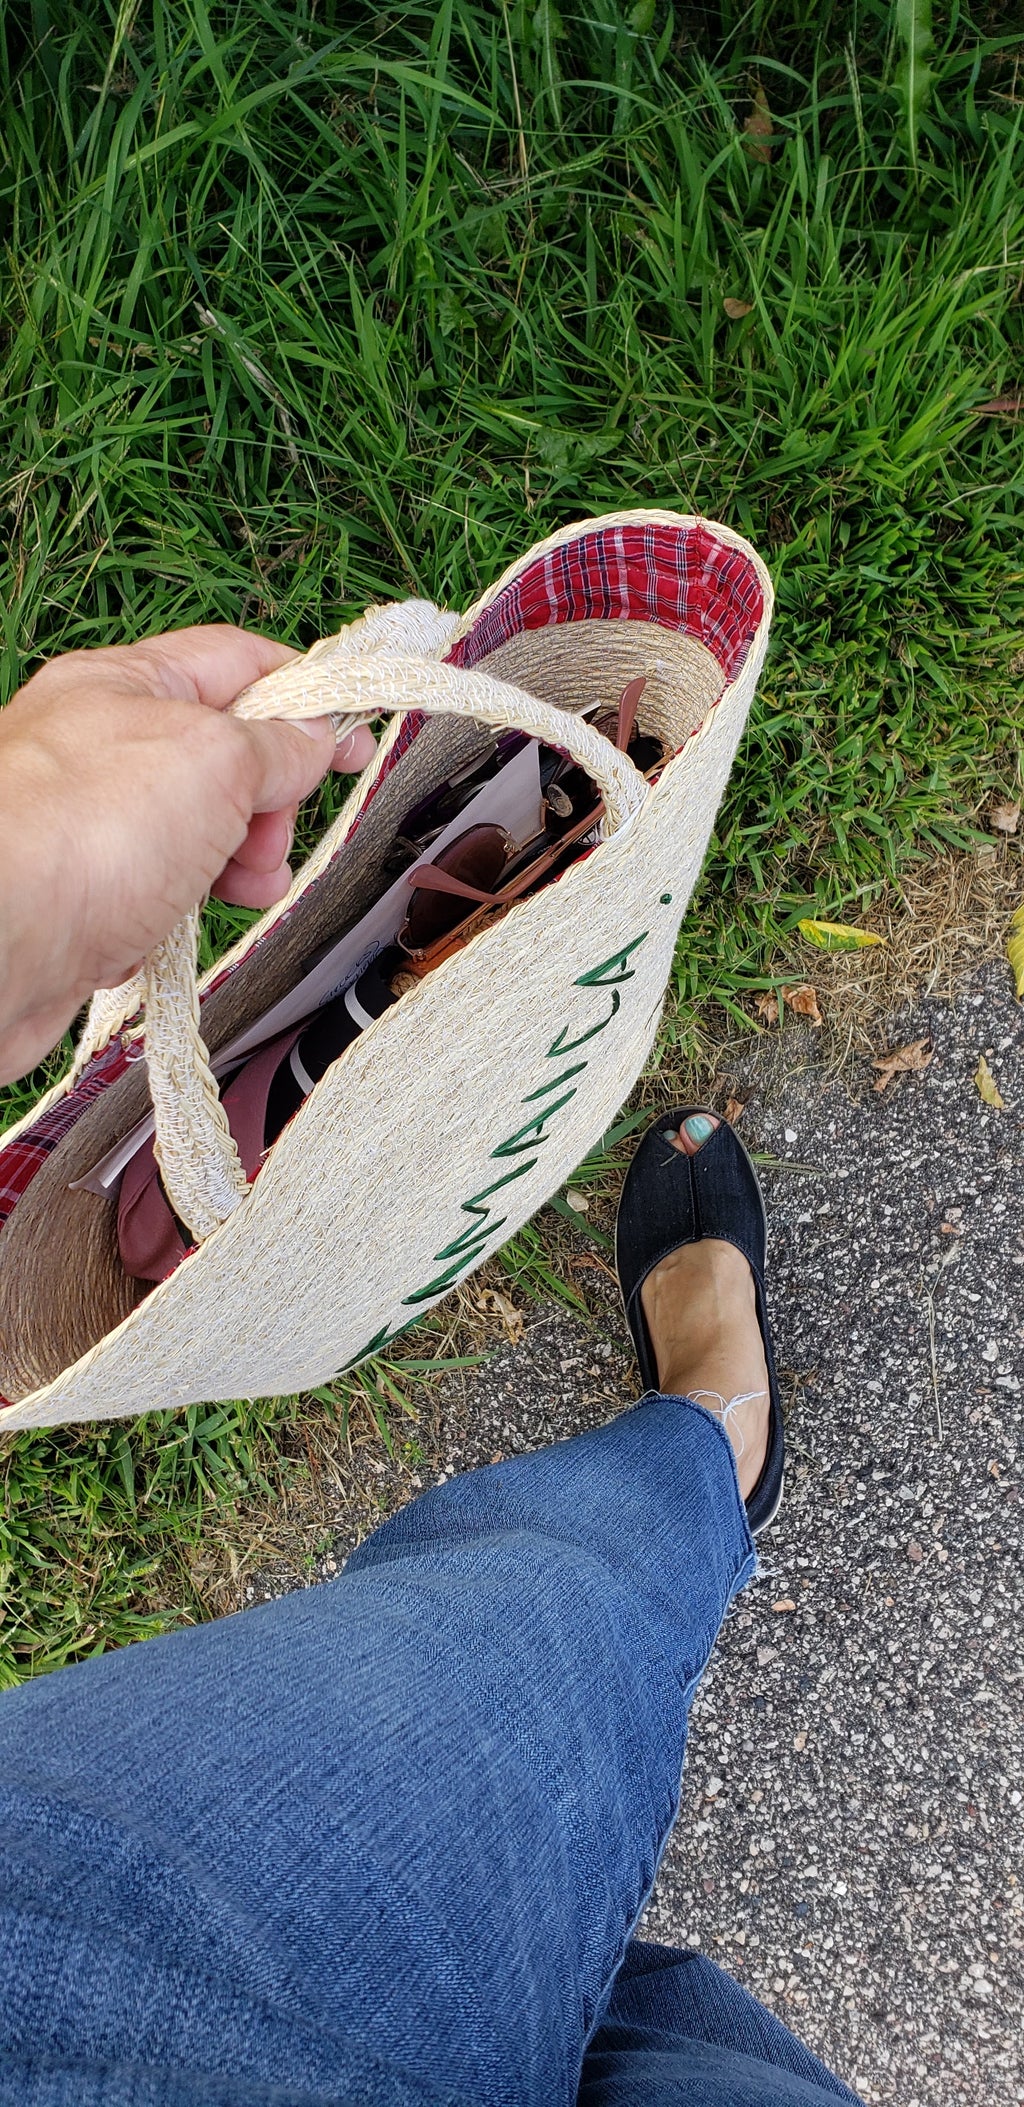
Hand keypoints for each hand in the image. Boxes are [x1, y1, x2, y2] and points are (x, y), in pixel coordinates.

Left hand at [0, 625, 376, 1085]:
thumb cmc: (81, 832)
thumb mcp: (214, 757)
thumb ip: (274, 743)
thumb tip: (311, 738)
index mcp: (126, 684)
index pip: (235, 661)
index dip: (304, 692)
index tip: (353, 734)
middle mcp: (99, 746)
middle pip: (220, 757)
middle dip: (268, 801)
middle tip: (273, 835)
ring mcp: (87, 826)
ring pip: (193, 834)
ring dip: (235, 864)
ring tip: (239, 889)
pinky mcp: (77, 901)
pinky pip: (155, 897)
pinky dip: (178, 914)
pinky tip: (166, 928)